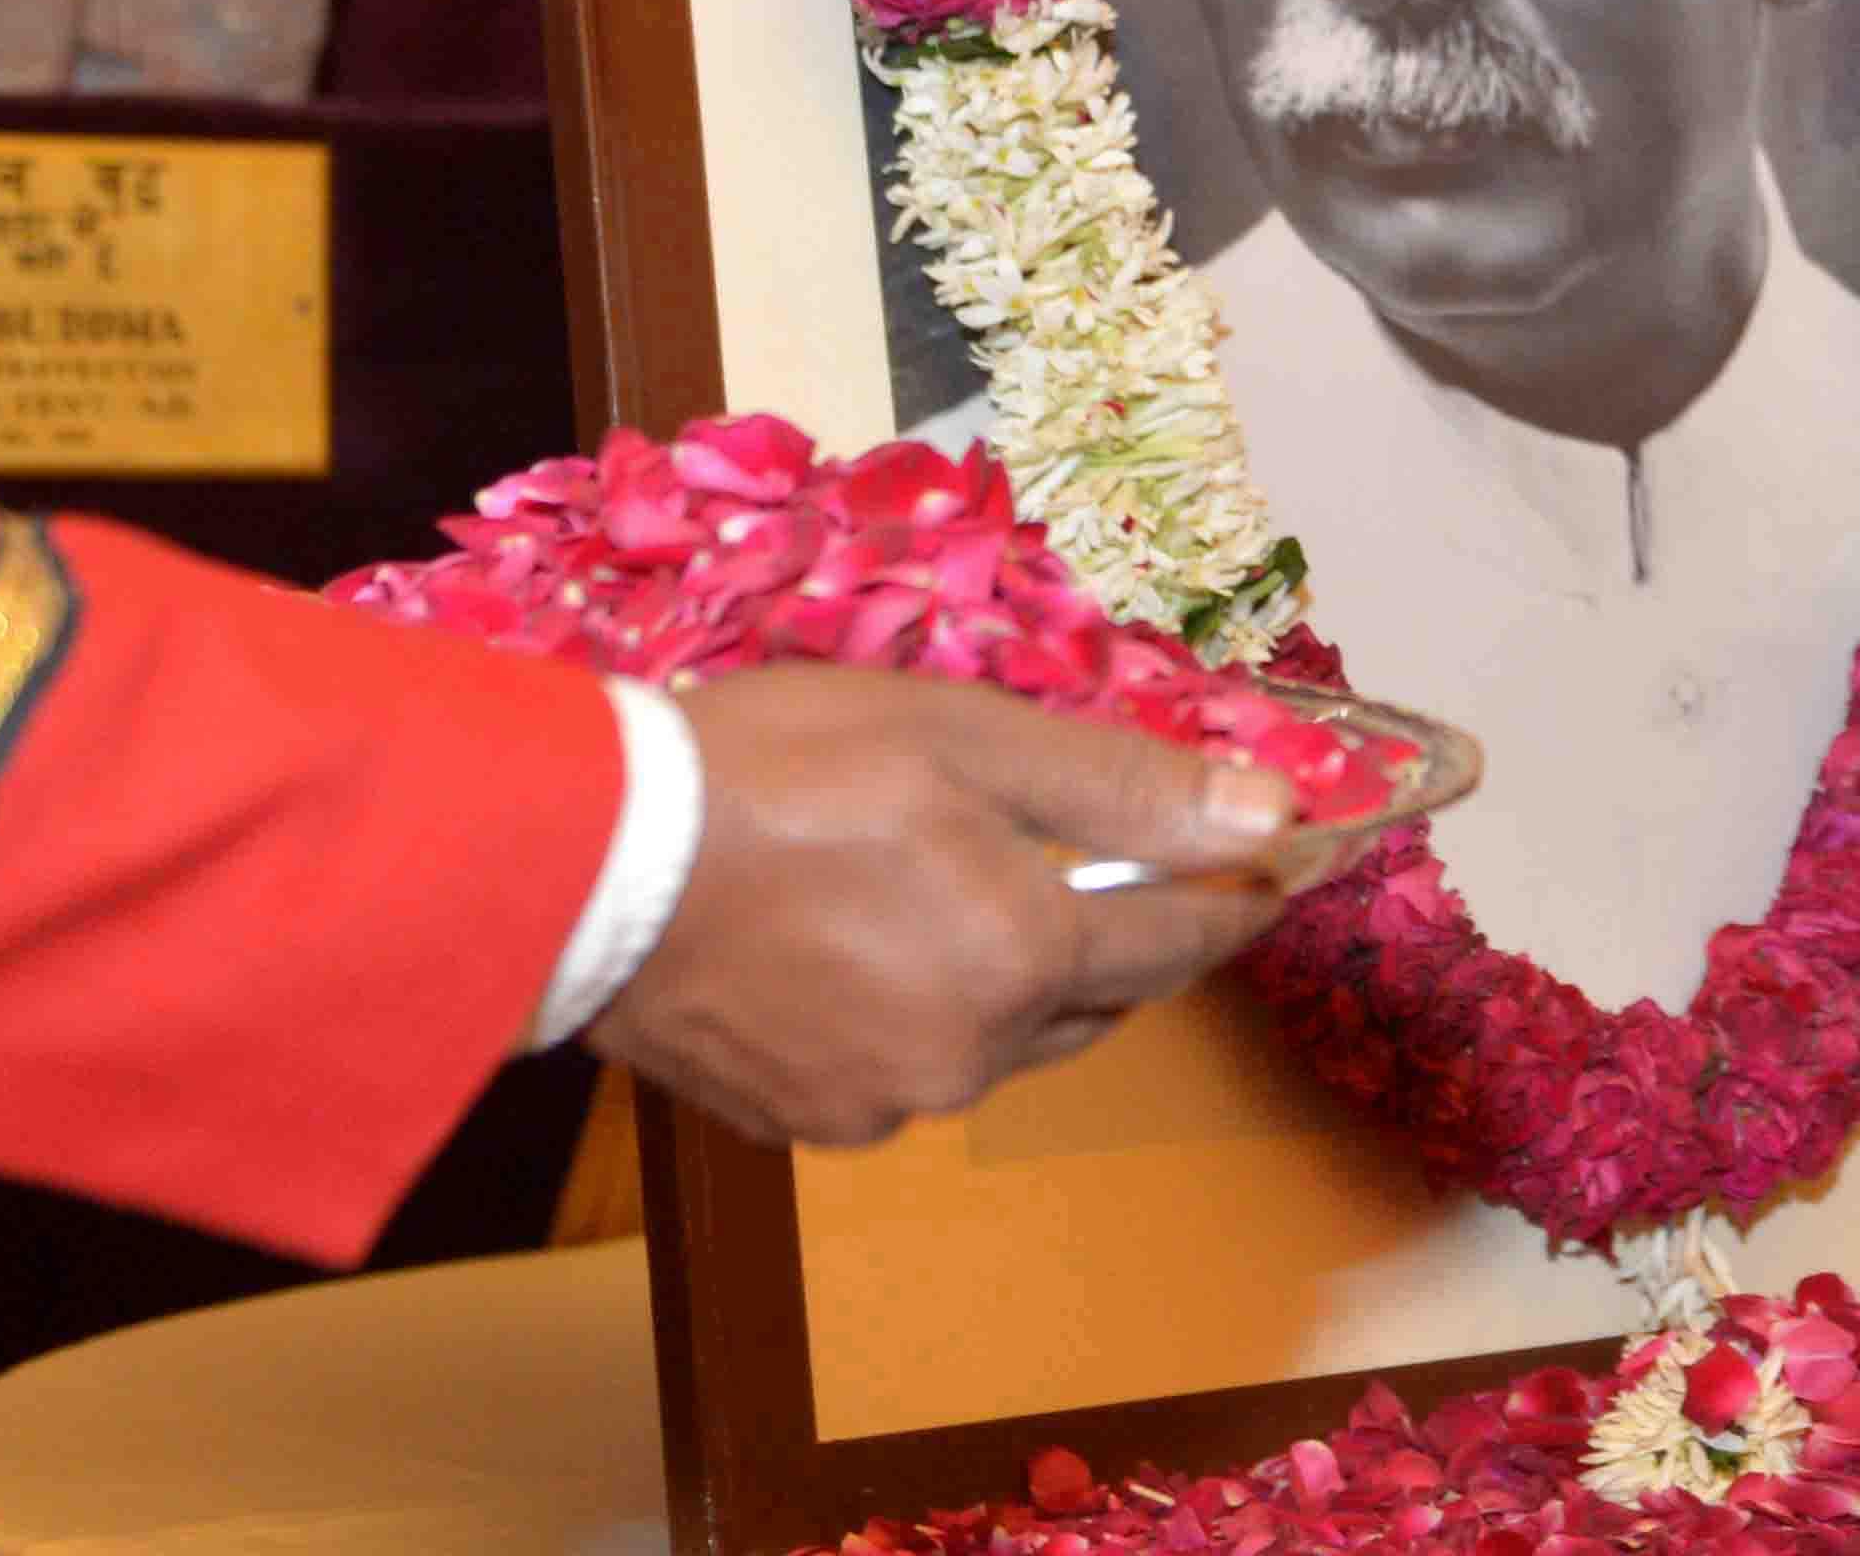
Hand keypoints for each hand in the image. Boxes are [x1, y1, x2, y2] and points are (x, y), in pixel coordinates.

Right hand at [589, 665, 1297, 1148]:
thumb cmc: (780, 768)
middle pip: (1095, 999)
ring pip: (1001, 1041)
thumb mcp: (967, 736)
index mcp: (1025, 959)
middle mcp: (971, 1054)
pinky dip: (921, 1013)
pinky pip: (906, 1068)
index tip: (1276, 875)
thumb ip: (1124, 787)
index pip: (1179, 942)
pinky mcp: (803, 1122)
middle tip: (1115, 868)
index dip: (1234, 903)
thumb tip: (1271, 818)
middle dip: (1121, 938)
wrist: (583, 862)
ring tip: (973, 896)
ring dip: (1018, 980)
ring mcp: (883, 1103)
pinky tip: (873, 949)